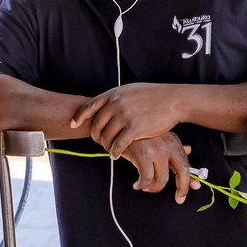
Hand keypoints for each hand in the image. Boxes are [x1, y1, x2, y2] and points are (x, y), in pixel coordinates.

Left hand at [71, 84, 186, 156]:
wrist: (173, 100)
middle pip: (96, 125)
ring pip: (106, 137)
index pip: (89, 106)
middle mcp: (116, 104)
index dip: (79, 117)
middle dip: (95, 136)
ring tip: (110, 150)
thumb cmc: (154, 96)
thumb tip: (105, 103)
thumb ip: (117, 97)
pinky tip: (117, 156)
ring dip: (106, 146)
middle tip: (100, 142)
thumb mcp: (131, 90)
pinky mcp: (134, 129)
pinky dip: (115, 152)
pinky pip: (118, 145)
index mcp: (114, 94)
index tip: (73, 125)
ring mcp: (124, 116)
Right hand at [118, 131, 200, 202]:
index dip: (190, 178)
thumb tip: (189, 150)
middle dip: (183, 189)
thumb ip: (173, 146)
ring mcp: (156, 151)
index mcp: (173, 143)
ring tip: (146, 187)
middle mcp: (168, 147)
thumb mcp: (160, 135)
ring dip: (154, 188)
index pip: (186, 163)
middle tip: (179, 199)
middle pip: (182, 172)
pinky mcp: (142, 156)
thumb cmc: (141, 131)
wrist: (122, 124)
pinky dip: (142, 185)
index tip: (195, 187)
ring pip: (162, 180)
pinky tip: (137, 184)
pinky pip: (146, 179)